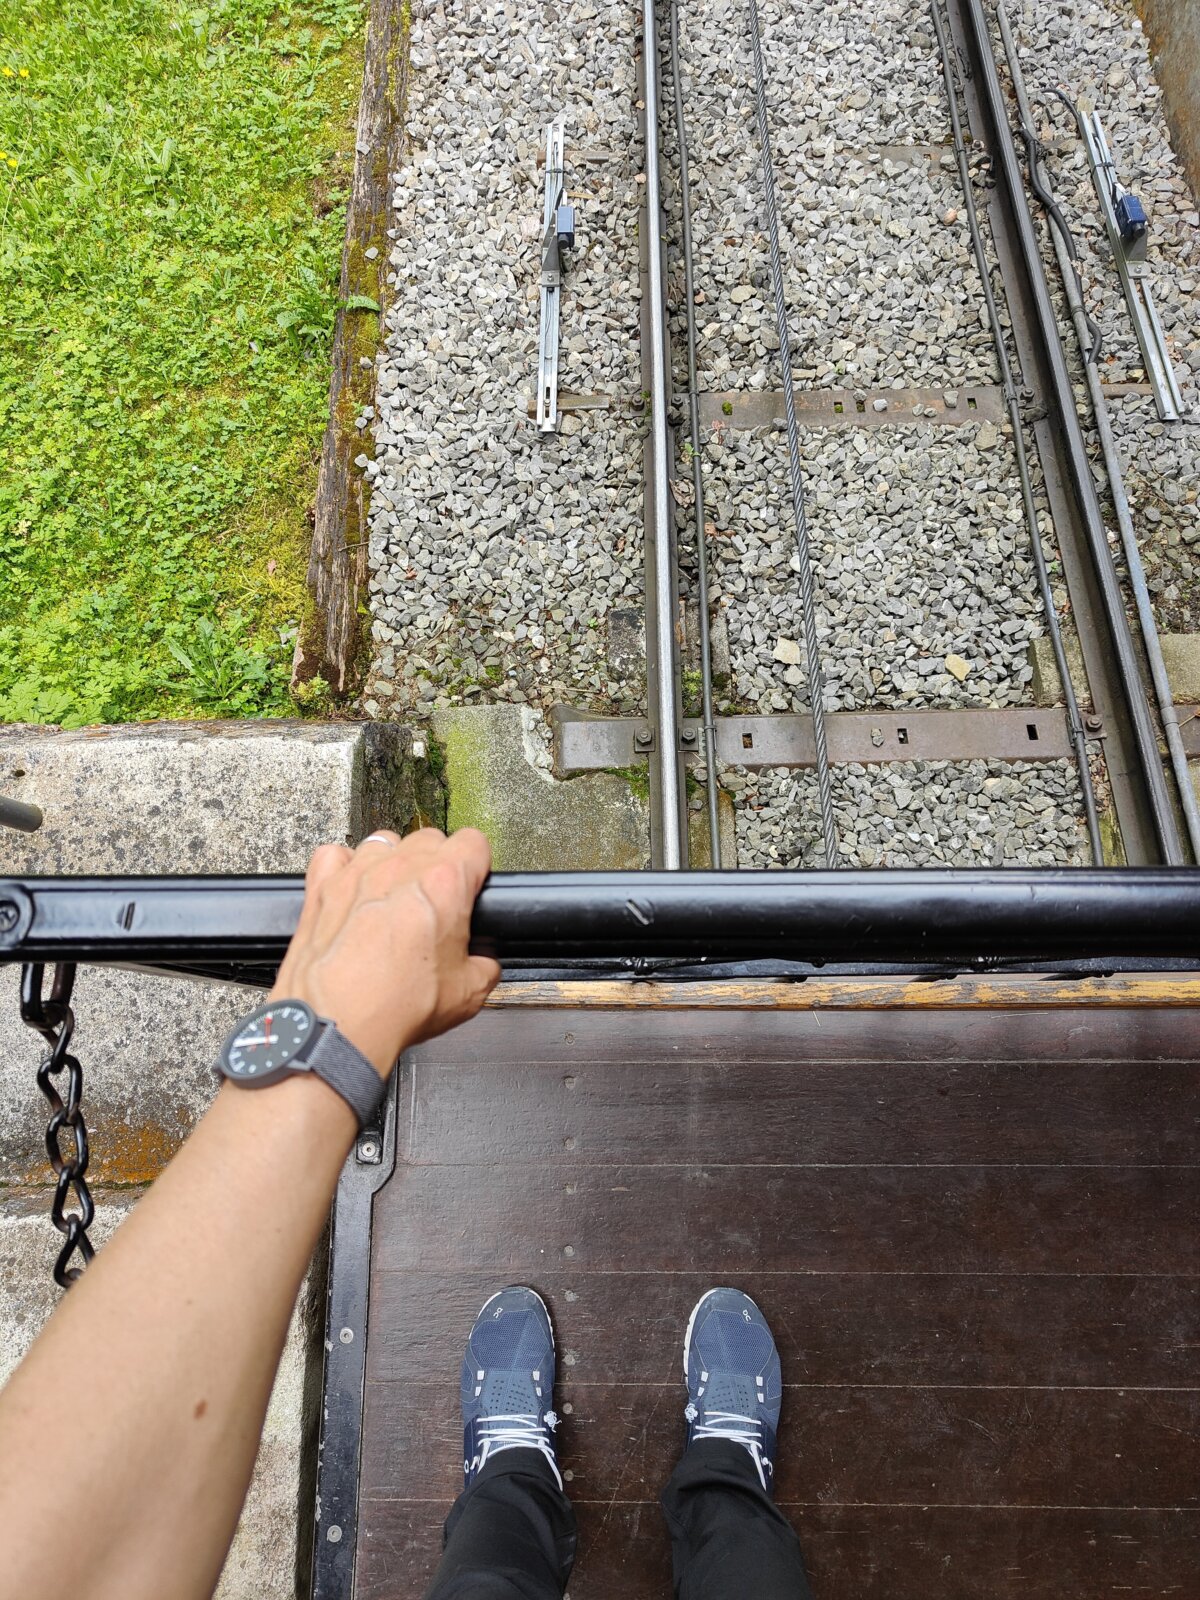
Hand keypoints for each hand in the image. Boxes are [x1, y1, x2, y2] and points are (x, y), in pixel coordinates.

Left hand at [269, 828, 499, 1075]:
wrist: (339, 1024)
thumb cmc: (396, 1005)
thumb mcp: (469, 992)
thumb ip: (485, 965)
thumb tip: (483, 963)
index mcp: (444, 883)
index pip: (474, 842)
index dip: (478, 864)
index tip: (473, 882)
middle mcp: (400, 867)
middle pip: (430, 839)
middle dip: (438, 864)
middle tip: (436, 902)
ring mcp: (357, 872)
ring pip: (384, 842)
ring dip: (394, 863)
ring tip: (393, 898)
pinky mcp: (322, 887)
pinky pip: (336, 856)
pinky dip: (345, 868)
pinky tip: (352, 891)